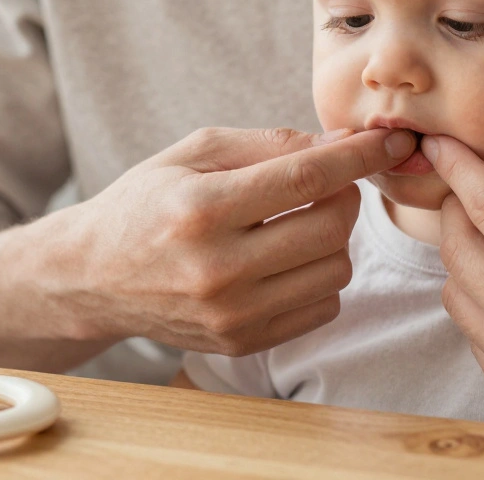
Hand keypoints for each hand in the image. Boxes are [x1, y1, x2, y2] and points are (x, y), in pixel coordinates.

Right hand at [38, 126, 415, 355]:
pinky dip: (319, 276)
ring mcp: (231, 314)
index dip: (359, 156)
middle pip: (332, 225)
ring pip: (336, 269)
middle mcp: (217, 268)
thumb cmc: (146, 202)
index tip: (392, 140)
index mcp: (201, 208)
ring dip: (333, 238)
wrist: (91, 277)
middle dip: (343, 194)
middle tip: (321, 182)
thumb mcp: (193, 152)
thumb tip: (343, 144)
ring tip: (298, 222)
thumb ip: (270, 143)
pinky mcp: (241, 342)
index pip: (306, 178)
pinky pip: (322, 306)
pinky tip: (286, 258)